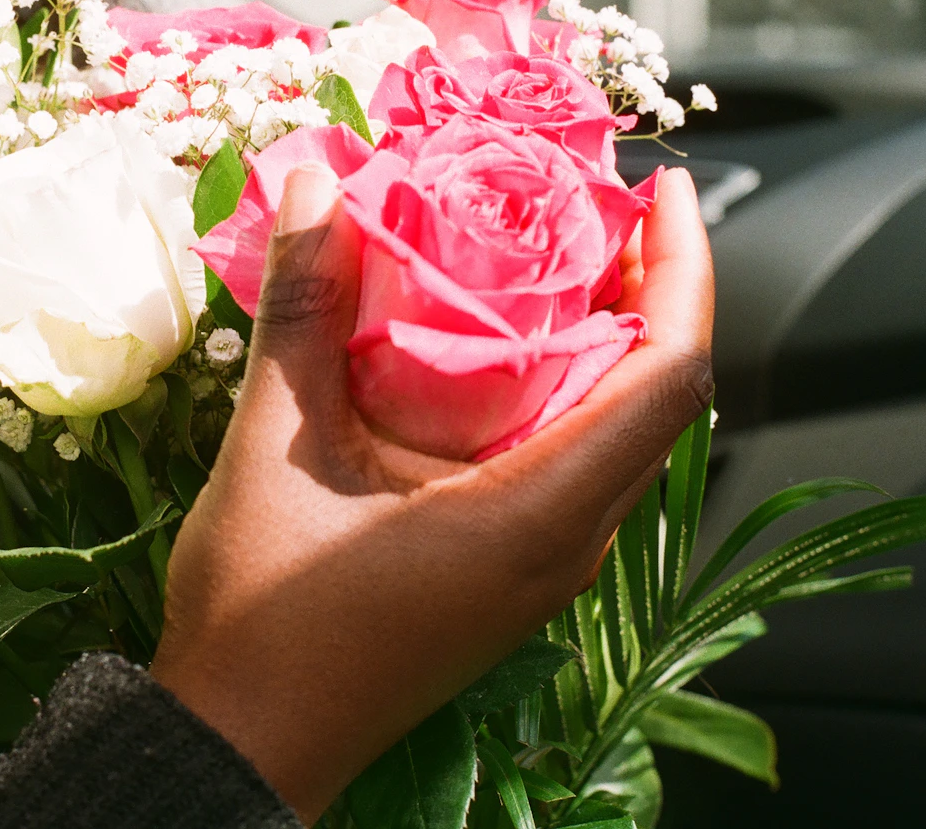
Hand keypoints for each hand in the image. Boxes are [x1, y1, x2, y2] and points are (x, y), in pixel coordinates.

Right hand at [149, 164, 713, 822]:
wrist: (241, 742)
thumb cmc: (262, 614)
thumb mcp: (277, 446)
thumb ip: (304, 310)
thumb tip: (316, 184)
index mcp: (537, 515)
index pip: (668, 378)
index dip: (684, 270)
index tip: (665, 190)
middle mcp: (567, 544)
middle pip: (661, 399)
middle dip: (652, 291)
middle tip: (602, 206)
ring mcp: (545, 567)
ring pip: (621, 434)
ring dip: (612, 341)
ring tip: (561, 258)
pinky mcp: (513, 575)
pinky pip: (577, 464)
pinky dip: (566, 391)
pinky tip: (502, 349)